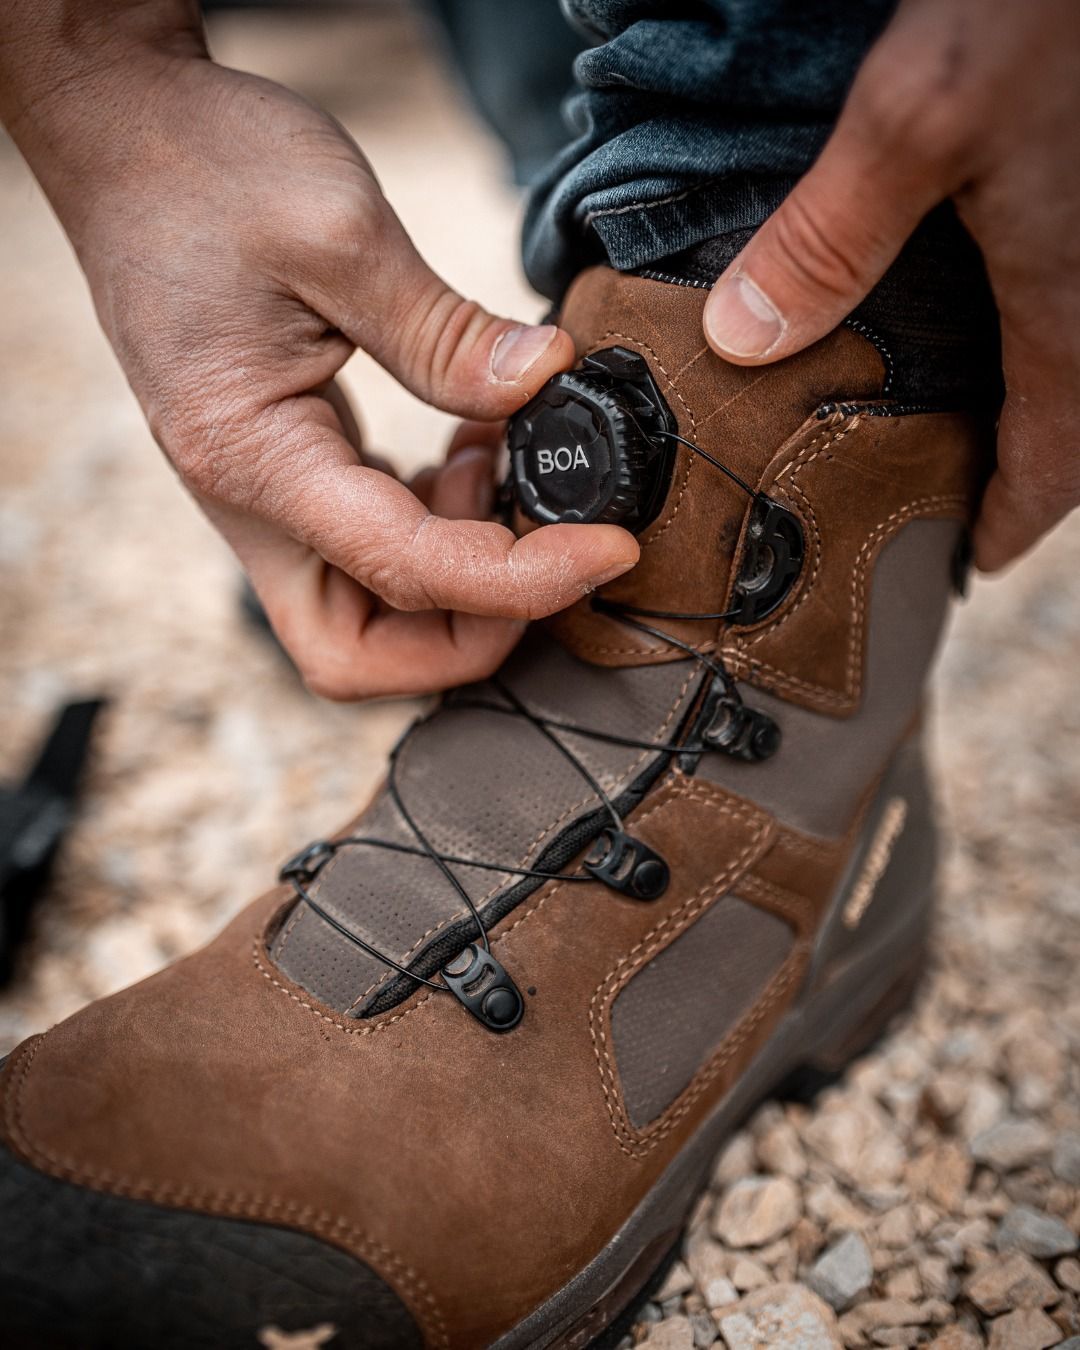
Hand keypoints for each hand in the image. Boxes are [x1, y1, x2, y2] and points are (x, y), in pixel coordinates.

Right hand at [0, 14, 636, 697]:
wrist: (125, 137)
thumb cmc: (204, 171)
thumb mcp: (337, 232)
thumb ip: (446, 334)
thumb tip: (547, 384)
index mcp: (253, 458)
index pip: (406, 571)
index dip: (522, 580)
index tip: (608, 548)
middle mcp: (251, 503)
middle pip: (362, 654)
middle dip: (471, 630)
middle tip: (550, 546)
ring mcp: (267, 495)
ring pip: (368, 614)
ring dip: (460, 579)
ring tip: (506, 462)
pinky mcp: (290, 472)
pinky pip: (373, 549)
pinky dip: (441, 526)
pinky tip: (474, 446)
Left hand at [700, 0, 1079, 572]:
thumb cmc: (1036, 7)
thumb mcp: (914, 120)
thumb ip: (828, 239)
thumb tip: (741, 341)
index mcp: (1070, 300)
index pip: (1057, 458)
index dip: (1013, 519)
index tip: (970, 562)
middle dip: (1027, 470)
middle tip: (959, 501)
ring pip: (1079, 358)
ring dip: (1041, 403)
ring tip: (972, 424)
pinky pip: (1070, 296)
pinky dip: (1041, 330)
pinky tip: (989, 311)